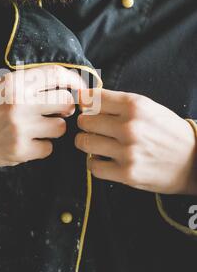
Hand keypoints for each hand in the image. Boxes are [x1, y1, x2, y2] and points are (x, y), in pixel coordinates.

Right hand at [0, 66, 85, 191]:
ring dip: (53, 128)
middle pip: (66, 102)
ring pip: (61, 127)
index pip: (57, 74)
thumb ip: (31, 82)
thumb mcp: (3, 86)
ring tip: (37, 128)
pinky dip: (42, 147)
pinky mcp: (19, 150)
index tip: (82, 90)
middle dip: (66, 108)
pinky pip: (48, 148)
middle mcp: (19, 103)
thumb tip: (70, 85)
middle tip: (57, 111)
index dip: (76, 81)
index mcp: (15, 83)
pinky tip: (27, 142)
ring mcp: (20, 128)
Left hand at [75, 89, 196, 195]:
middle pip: (85, 121)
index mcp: (135, 105)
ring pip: (84, 143)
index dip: (85, 103)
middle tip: (93, 129)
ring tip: (95, 144)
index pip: (93, 98)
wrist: (193, 160)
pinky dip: (94, 163)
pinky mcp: (127, 173)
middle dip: (85, 124)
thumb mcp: (148, 107)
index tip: (86, 108)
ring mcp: (127, 151)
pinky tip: (103, 160)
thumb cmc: (167, 131)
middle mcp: (130, 126)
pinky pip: (93, 167)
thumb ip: (118, 103)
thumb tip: (85, 99)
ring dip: (86, 143)